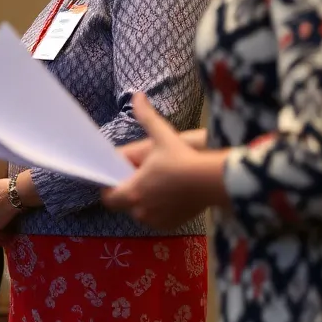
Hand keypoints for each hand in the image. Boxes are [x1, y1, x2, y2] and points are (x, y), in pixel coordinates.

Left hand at [103, 94, 221, 229]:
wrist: (213, 181)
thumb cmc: (183, 159)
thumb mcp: (162, 136)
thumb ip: (146, 117)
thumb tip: (137, 95)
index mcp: (133, 191)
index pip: (108, 198)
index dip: (109, 187)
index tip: (116, 177)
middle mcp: (141, 211)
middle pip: (123, 205)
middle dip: (126, 193)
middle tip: (136, 179)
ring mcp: (155, 220)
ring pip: (139, 213)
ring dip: (142, 202)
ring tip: (153, 185)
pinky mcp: (170, 225)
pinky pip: (155, 220)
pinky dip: (157, 211)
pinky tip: (166, 196)